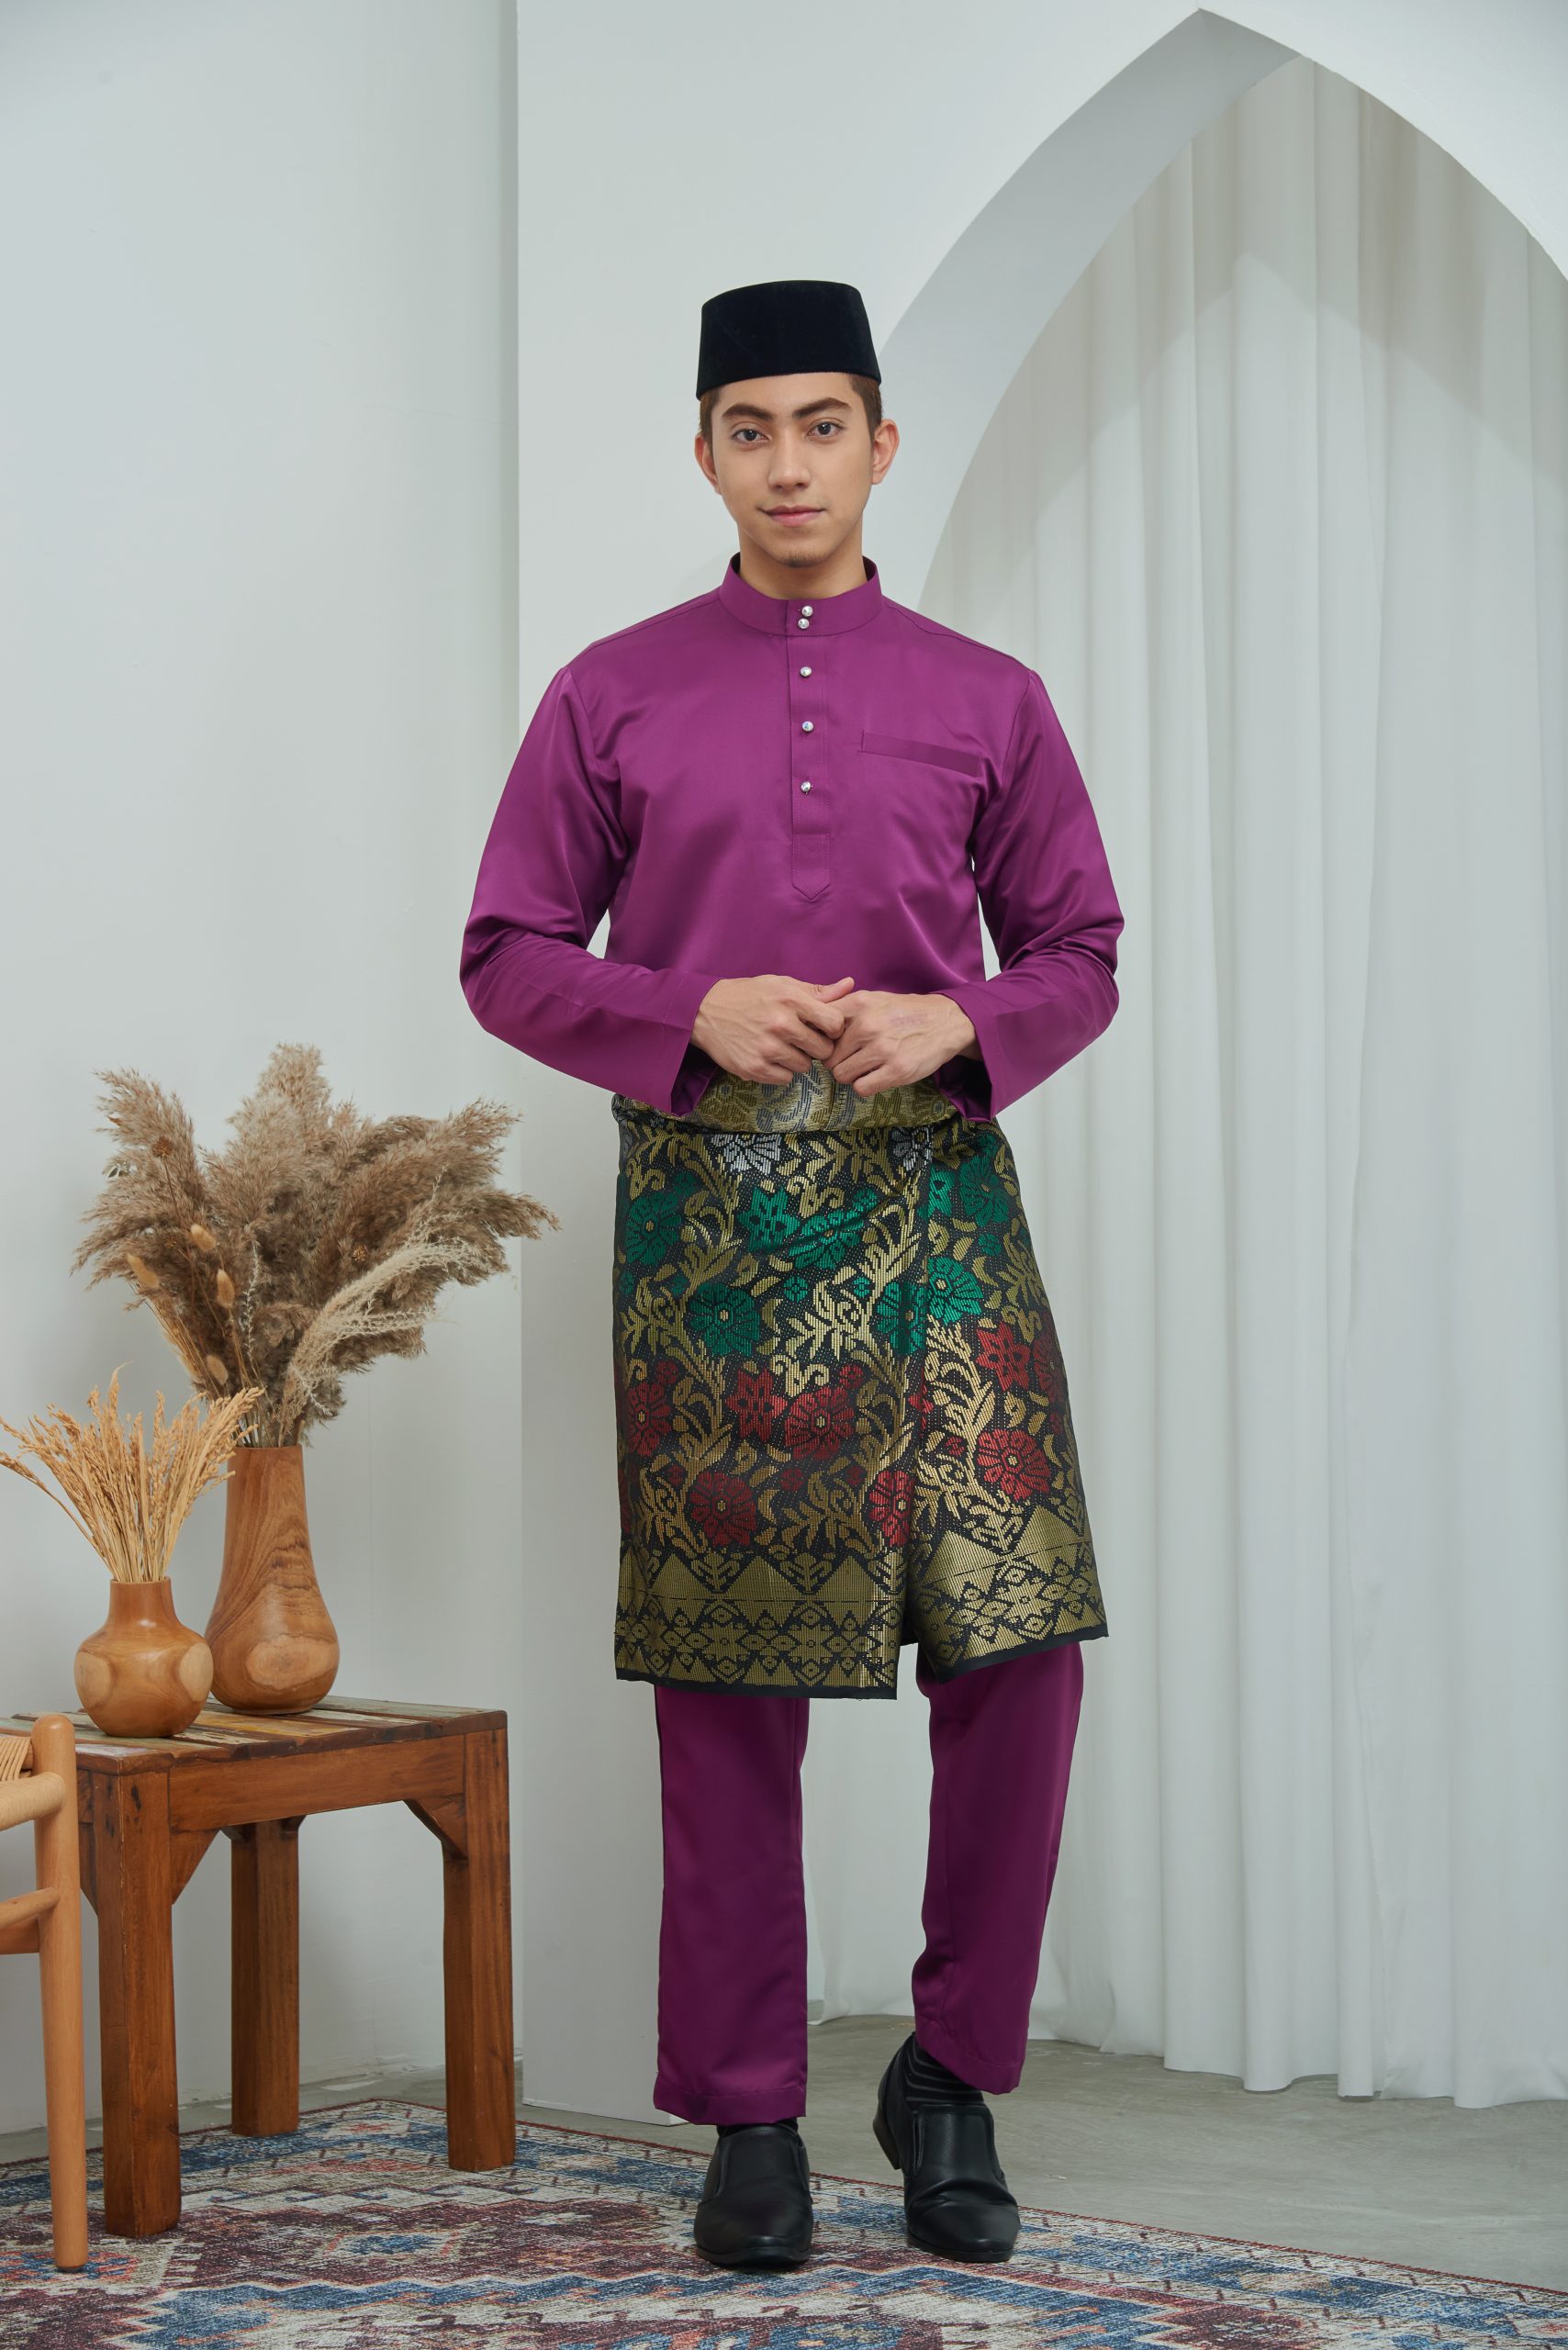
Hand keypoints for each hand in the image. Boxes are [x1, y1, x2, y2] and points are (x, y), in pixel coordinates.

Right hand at [692, 974, 857, 1083]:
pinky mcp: (755, 1068)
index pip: (835, 1023)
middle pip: (823, 1049)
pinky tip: (769, 1056)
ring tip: (782, 1046)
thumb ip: (818, 991)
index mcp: (791, 1000)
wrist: (706, 1011)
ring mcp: (767, 1049)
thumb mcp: (781, 985)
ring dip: (798, 1059)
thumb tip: (850, 985)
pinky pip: (786, 1079)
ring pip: (805, 1067)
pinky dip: (781, 1071)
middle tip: (801, 1039)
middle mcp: (781, 1025)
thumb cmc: (749, 995)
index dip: (833, 1027)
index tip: (822, 1027)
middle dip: (817, 1046)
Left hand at [823, 989, 978, 1097]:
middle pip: (829, 1057)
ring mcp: (883, 1049)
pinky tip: (875, 1076)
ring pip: (842, 1075)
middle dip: (837, 1061)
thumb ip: (842, 1006)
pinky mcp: (897, 1071)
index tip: (830, 1046)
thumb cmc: (903, 1012)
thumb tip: (811, 1022)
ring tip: (864, 1067)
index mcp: (860, 1004)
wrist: (944, 1022)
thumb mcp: (873, 998)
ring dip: (850, 1075)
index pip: (821, 1028)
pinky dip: (864, 1086)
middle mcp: (868, 1025)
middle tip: (852, 1059)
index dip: (822, 1041)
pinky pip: (861, 1088)